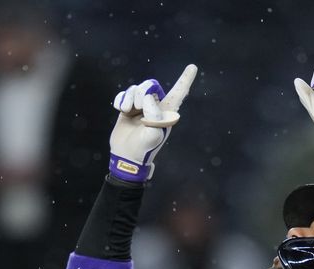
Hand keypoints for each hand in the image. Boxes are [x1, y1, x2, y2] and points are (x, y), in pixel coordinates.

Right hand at [109, 64, 197, 181]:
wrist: (127, 156)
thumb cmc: (144, 148)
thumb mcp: (153, 133)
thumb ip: (154, 115)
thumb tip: (148, 98)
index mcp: (167, 112)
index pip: (178, 93)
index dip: (185, 80)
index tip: (193, 67)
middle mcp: (155, 107)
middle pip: (150, 85)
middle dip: (141, 92)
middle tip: (137, 108)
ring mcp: (141, 107)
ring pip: (135, 89)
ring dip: (129, 98)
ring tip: (127, 112)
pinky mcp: (127, 108)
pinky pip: (124, 94)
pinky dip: (120, 99)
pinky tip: (120, 110)